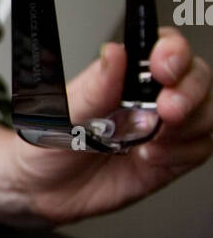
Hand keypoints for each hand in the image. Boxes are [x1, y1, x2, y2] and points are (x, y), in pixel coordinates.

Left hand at [7, 30, 212, 224]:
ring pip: (206, 112)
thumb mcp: (63, 114)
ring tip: (150, 140)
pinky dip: (181, 153)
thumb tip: (114, 54)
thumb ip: (95, 88)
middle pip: (196, 76)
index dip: (173, 51)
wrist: (40, 190)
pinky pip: (198, 148)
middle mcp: (150, 95)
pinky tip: (151, 157)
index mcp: (125, 73)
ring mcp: (164, 127)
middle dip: (189, 90)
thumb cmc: (47, 143)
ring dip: (187, 125)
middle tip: (166, 109)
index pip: (165, 47)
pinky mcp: (171, 158)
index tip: (163, 65)